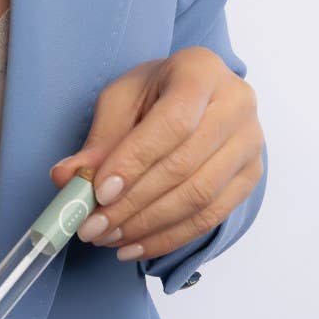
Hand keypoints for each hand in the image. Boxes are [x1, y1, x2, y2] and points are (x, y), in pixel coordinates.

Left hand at [48, 47, 264, 260]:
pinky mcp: (251, 176)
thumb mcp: (122, 100)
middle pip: (184, 166)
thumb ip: (99, 139)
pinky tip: (135, 246)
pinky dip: (168, 237)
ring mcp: (250, 144)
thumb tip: (67, 178)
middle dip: (133, 203)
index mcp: (202, 72)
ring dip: (147, 225)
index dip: (135, 162)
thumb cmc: (156, 91)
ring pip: (199, 198)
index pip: (173, 124)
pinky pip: (210, 218)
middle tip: (92, 226)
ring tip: (108, 238)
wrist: (199, 95)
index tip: (99, 193)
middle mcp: (237, 105)